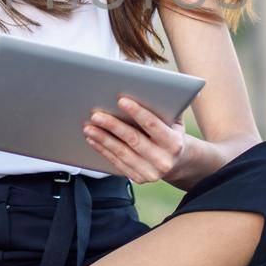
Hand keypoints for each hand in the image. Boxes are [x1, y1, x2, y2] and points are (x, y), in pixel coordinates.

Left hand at [83, 95, 199, 185]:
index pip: (153, 125)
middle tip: (96, 115)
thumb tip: (149, 87)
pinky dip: (103, 150)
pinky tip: (93, 139)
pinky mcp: (138, 178)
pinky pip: (117, 163)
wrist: (177, 162)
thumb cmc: (171, 133)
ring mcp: (150, 173)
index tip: (121, 100)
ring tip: (88, 127)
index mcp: (174, 143)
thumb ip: (165, 107)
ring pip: (121, 153)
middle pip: (133, 140)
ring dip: (103, 139)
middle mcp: (163, 160)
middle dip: (113, 126)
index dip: (137, 112)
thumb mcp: (175, 121)